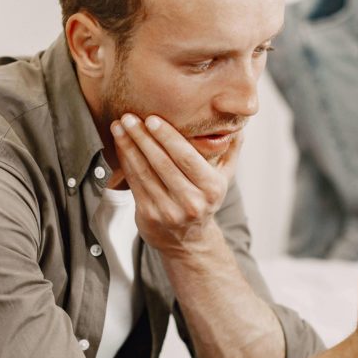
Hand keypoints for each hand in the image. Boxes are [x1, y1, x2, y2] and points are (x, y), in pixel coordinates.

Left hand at [110, 113, 241, 255]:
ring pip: (144, 172)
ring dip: (129, 146)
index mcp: (211, 188)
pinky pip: (134, 183)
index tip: (152, 119)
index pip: (187, 158)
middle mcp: (191, 202)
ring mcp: (168, 211)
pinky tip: (120, 145)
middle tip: (129, 117)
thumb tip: (238, 123)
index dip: (168, 137)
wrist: (189, 241)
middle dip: (143, 137)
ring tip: (119, 126)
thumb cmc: (204, 199)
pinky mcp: (149, 216)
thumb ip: (230, 149)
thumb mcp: (224, 177)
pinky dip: (125, 161)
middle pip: (162, 163)